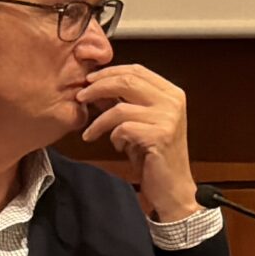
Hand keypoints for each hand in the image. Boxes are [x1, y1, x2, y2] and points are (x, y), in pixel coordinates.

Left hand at [76, 65, 197, 221]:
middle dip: (98, 88)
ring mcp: (168, 118)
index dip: (109, 72)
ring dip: (99, 120)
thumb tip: (95, 85)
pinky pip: (122, 128)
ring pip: (120, 108)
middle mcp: (173, 101)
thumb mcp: (140, 122)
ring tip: (91, 131)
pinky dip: (112, 137)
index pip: (136, 70)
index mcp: (172, 93)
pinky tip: (115, 146)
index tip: (89, 81)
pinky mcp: (160, 136)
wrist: (172, 186)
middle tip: (81, 97)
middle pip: (127, 81)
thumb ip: (124, 102)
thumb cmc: (154, 154)